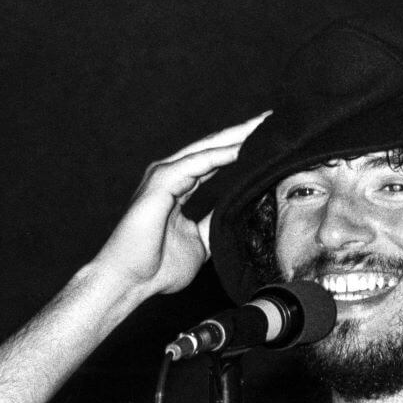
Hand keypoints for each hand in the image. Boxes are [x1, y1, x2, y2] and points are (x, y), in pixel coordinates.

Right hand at [95, 112, 269, 295]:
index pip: (215, 159)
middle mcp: (171, 175)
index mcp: (178, 186)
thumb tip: (239, 212)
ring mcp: (164, 175)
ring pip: (207, 148)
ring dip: (236, 136)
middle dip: (243, 133)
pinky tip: (243, 148)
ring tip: (263, 127)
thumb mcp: (199, 241)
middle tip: (273, 120)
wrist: (130, 281)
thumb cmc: (156, 267)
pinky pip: (198, 162)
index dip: (240, 148)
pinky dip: (222, 154)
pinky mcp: (161, 181)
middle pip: (214, 146)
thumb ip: (214, 221)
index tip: (269, 141)